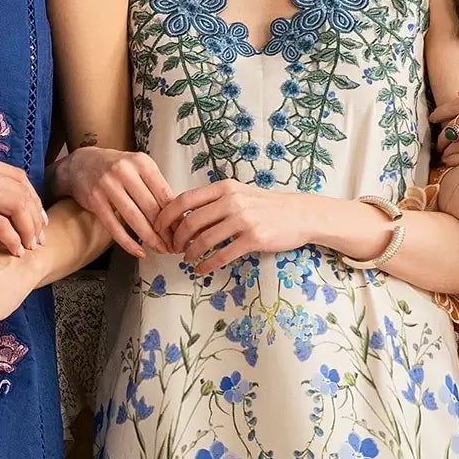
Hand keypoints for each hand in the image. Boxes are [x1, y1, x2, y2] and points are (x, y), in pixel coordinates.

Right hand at [0, 154, 46, 257]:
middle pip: (22, 191)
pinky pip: (0, 225)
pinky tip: (13, 251)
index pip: (19, 177)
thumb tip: (16, 204)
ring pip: (16, 206)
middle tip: (38, 239)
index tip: (38, 222)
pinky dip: (12, 240)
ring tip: (28, 247)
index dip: (34, 201)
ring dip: (28, 229)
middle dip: (35, 218)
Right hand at [54, 145, 176, 256]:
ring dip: (150, 238)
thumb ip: (156, 188)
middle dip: (165, 231)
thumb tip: (178, 215)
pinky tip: (138, 251)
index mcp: (142, 163)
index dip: (175, 216)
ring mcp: (108, 184)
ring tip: (160, 249)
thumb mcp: (138, 169)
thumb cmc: (116, 169)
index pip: (165, 194)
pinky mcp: (95, 199)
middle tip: (174, 245)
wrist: (81, 163)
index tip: (182, 231)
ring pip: (134, 218)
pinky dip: (128, 242)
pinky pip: (114, 226)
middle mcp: (125, 171)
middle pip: (151, 207)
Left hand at [154, 181, 320, 271]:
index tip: (158, 228)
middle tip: (174, 248)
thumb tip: (184, 215)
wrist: (300, 214)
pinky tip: (201, 270)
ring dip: (191, 253)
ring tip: (187, 259)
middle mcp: (231, 201)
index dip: (166, 215)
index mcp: (224, 188)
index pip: (184, 199)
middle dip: (177, 239)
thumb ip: (215, 201)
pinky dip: (207, 265)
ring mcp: (243, 220)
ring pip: (204, 240)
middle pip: (191, 222)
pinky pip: (222, 255)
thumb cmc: (267, 206)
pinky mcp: (253, 239)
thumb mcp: (239, 194)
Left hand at [431, 93, 458, 183]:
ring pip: (456, 144)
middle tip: (439, 143)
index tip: (432, 118)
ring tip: (445, 155)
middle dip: (443, 136)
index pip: (457, 106)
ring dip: (447, 151)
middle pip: (453, 126)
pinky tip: (452, 164)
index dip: (441, 112)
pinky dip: (454, 162)